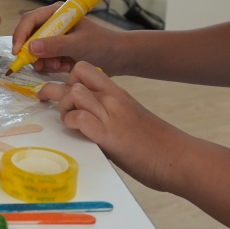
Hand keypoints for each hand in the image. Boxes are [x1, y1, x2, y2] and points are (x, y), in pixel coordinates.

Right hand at [12, 6, 125, 74]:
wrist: (118, 57)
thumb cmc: (102, 44)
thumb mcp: (78, 44)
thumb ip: (56, 45)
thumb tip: (31, 47)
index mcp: (57, 13)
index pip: (30, 20)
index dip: (20, 35)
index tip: (18, 52)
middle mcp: (52, 24)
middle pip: (29, 37)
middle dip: (33, 53)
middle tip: (40, 65)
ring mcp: (55, 38)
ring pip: (35, 51)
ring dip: (45, 61)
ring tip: (61, 65)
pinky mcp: (58, 50)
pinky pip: (44, 60)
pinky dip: (51, 66)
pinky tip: (65, 66)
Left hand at [39, 62, 191, 191]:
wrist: (178, 158)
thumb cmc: (156, 144)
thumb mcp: (130, 119)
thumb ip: (108, 114)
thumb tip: (87, 122)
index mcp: (118, 93)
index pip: (85, 70)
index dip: (68, 78)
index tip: (62, 92)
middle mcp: (112, 99)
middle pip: (74, 76)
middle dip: (56, 89)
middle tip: (50, 103)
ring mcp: (109, 116)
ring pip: (72, 93)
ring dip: (63, 107)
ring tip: (68, 122)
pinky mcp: (108, 135)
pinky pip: (78, 119)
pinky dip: (71, 124)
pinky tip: (77, 133)